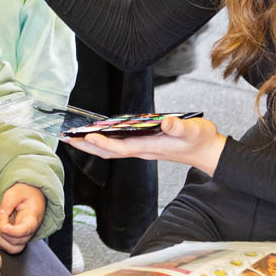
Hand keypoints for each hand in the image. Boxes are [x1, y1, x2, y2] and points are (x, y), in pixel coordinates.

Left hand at [0, 183, 47, 253]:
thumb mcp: (17, 191)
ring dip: (0, 238)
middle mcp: (29, 232)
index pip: (24, 231)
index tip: (3, 226)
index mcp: (31, 219)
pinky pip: (6, 247)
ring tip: (0, 223)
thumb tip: (1, 215)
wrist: (32, 197)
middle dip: (2, 229)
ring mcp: (23, 237)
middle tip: (3, 214)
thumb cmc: (25, 194)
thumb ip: (8, 201)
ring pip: (10, 248)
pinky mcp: (16, 240)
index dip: (12, 232)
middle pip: (14, 241)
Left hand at [63, 114, 226, 175]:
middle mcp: (142, 150)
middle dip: (88, 146)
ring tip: (74, 137)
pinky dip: (103, 141)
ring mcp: (142, 149)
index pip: (121, 148)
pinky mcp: (144, 145)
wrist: (207, 151)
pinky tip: (96, 134)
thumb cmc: (200, 140)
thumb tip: (167, 123)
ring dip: (91, 144)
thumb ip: (180, 127)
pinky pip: (117, 145)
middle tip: (67, 138)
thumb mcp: (193, 131)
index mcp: (150, 147)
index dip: (103, 143)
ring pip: (111, 150)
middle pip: (109, 152)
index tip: (87, 137)